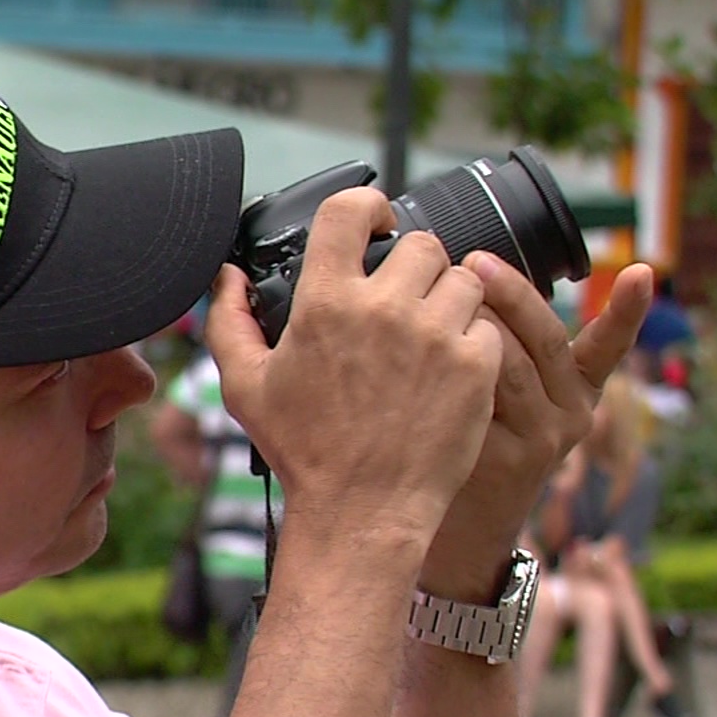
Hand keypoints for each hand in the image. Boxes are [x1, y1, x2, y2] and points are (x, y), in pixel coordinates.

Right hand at [205, 189, 501, 542]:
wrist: (362, 511)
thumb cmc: (304, 452)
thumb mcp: (246, 387)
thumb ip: (229, 321)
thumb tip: (227, 274)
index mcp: (326, 302)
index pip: (350, 210)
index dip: (368, 205)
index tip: (377, 223)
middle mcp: (384, 309)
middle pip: (421, 244)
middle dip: (415, 268)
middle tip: (406, 303)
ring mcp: (435, 335)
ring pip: (465, 279)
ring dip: (451, 300)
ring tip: (434, 336)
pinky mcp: (475, 366)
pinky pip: (489, 326)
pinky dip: (476, 343)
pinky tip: (452, 371)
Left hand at [419, 257, 654, 599]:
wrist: (457, 533)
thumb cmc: (472, 443)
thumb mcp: (504, 396)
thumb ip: (505, 346)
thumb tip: (469, 272)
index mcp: (579, 391)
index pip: (608, 344)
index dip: (627, 310)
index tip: (641, 272)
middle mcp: (572, 416)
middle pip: (545, 338)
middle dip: (510, 292)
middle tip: (473, 260)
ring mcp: (542, 441)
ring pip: (509, 363)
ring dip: (472, 324)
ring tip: (437, 296)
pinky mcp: (505, 461)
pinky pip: (476, 397)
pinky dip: (452, 368)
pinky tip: (424, 354)